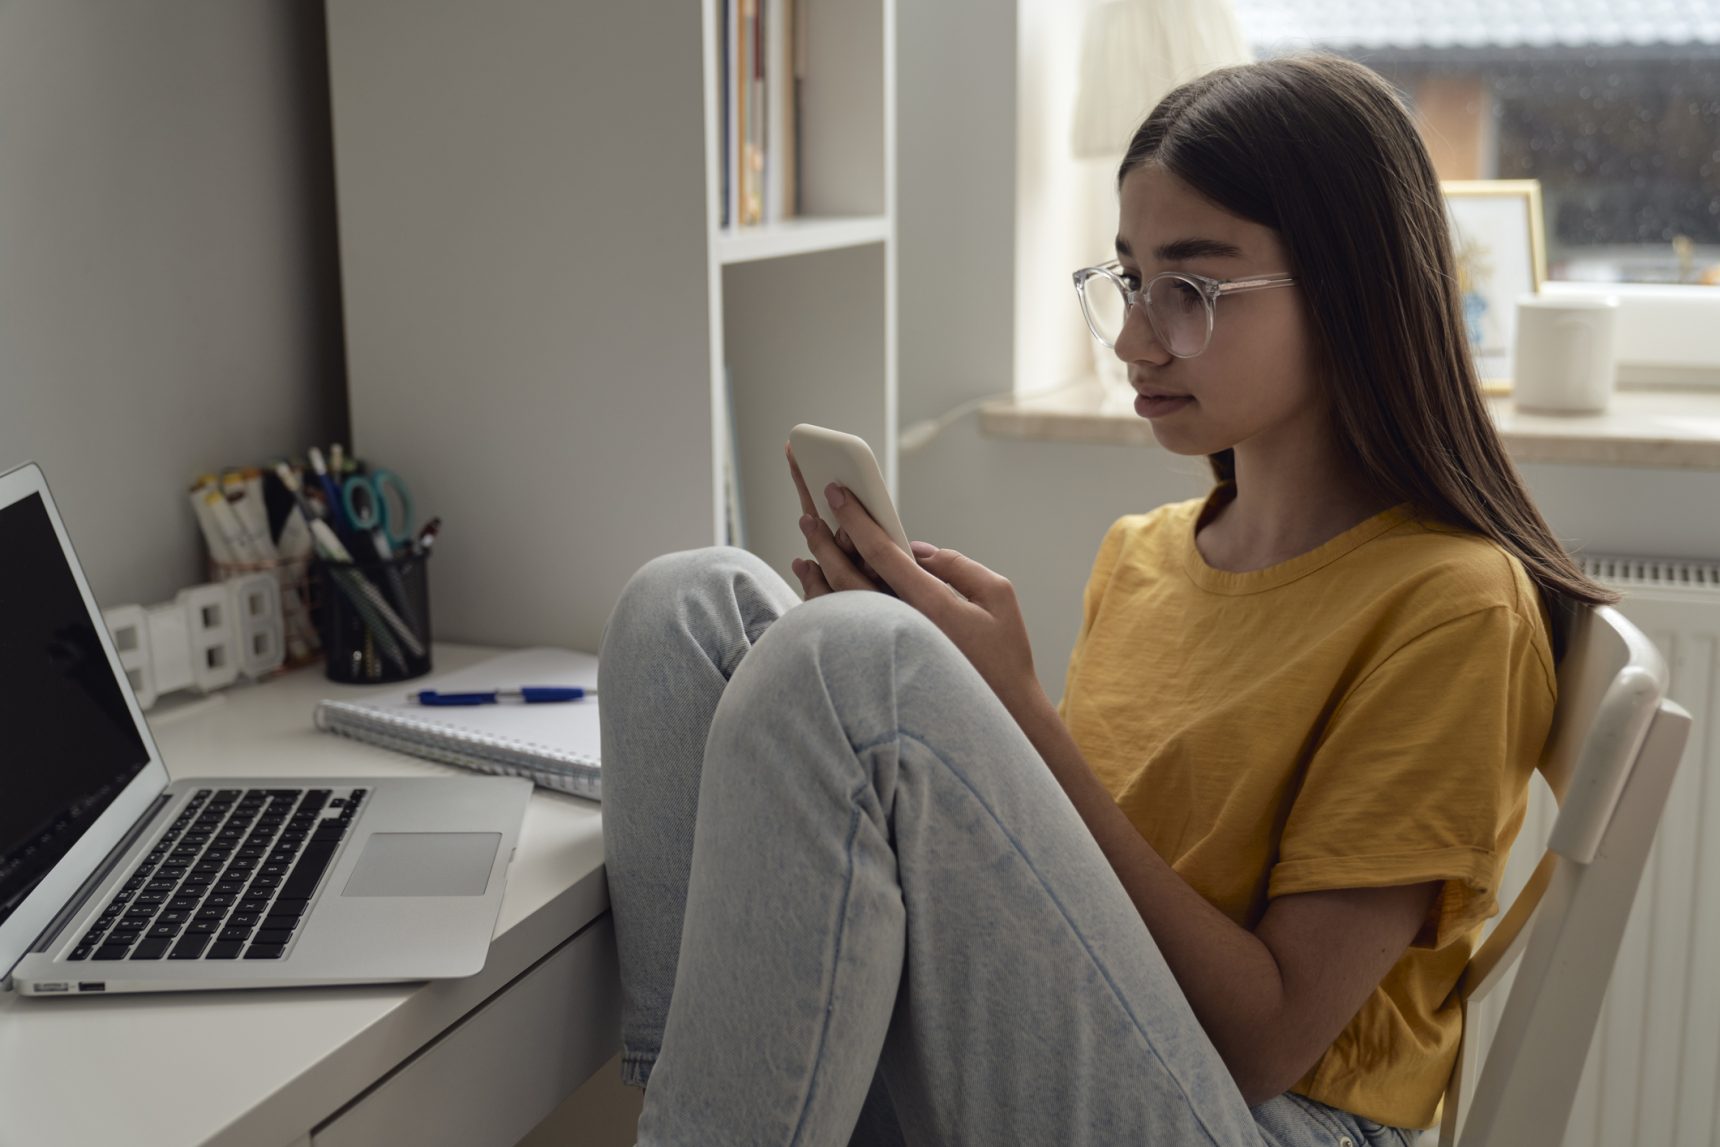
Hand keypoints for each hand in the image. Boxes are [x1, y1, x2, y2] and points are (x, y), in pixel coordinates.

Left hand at [792, 462, 1041, 711]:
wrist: (1002, 713)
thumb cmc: (1004, 655)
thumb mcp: (998, 595)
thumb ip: (956, 564)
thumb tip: (915, 550)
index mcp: (929, 604)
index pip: (881, 552)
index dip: (856, 519)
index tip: (836, 493)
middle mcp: (900, 626)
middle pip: (847, 576)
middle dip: (825, 543)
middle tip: (808, 518)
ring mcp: (887, 648)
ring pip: (839, 605)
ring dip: (819, 574)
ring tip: (804, 552)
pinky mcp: (882, 664)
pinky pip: (845, 631)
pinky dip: (826, 606)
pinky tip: (818, 590)